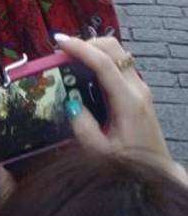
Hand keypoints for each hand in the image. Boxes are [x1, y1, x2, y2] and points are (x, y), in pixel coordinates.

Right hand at [55, 34, 186, 184]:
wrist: (157, 172)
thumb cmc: (129, 166)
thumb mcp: (100, 152)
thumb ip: (82, 126)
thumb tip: (68, 102)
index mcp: (128, 101)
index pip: (104, 63)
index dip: (80, 48)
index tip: (58, 42)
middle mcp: (137, 88)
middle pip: (113, 48)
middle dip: (86, 43)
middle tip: (64, 52)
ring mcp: (140, 87)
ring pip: (117, 52)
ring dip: (94, 49)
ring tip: (72, 60)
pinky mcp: (139, 90)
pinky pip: (119, 63)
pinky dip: (101, 58)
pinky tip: (87, 72)